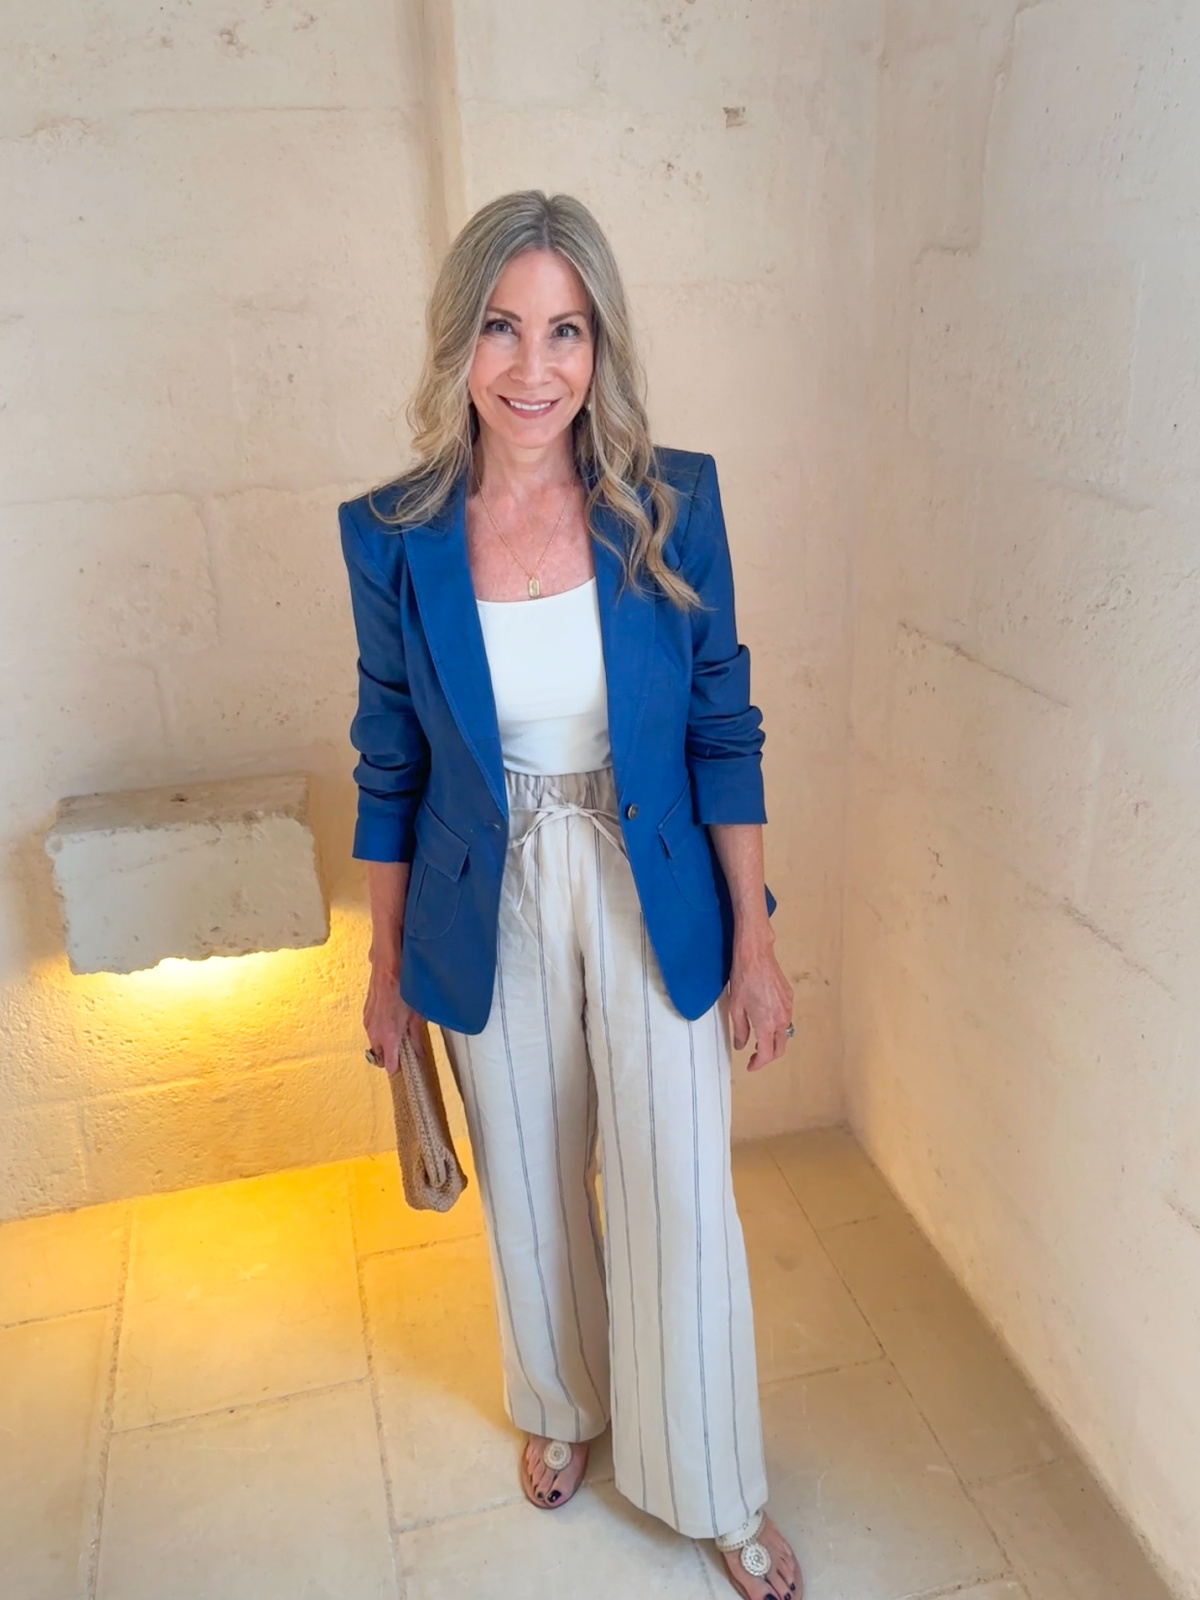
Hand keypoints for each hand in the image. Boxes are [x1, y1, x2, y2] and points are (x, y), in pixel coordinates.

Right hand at [363, 958, 422, 1076]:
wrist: (389, 966)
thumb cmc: (405, 988)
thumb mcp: (417, 1015)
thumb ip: (417, 1037)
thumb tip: (419, 1053)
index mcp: (388, 1036)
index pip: (389, 1064)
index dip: (398, 1066)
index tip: (406, 1065)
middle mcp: (375, 1032)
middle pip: (379, 1056)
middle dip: (390, 1055)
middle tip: (404, 1049)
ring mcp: (368, 1022)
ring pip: (374, 1042)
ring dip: (385, 1042)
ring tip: (399, 1033)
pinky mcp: (366, 1013)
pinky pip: (372, 1029)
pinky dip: (380, 1030)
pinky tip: (391, 1020)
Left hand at [728, 931, 793, 1070]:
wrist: (755, 955)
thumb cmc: (743, 979)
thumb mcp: (736, 1008)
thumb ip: (740, 1030)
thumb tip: (741, 1045)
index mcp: (766, 1024)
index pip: (766, 1054)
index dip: (758, 1064)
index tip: (751, 1066)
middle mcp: (781, 1019)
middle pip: (780, 1048)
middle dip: (768, 1056)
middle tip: (755, 1055)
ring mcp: (788, 1008)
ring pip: (784, 1034)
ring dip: (773, 1041)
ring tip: (759, 1039)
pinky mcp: (789, 998)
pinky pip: (786, 1019)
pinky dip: (777, 1026)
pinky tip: (765, 1020)